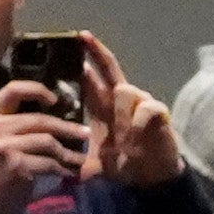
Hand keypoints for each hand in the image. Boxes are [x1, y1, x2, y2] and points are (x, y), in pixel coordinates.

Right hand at [0, 76, 90, 213]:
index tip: (56, 99)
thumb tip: (56, 109)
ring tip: (79, 158)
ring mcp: (4, 147)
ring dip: (68, 153)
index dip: (37, 90)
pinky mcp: (16, 166)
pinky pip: (49, 163)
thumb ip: (16, 122)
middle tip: (86, 133)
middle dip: (67, 128)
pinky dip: (62, 169)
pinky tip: (67, 173)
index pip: (13, 89)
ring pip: (48, 141)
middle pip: (40, 119)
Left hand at [78, 33, 184, 188]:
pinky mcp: (157, 113)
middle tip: (83, 36)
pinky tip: (132, 139)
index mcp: (103, 107)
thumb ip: (77, 161)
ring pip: (125, 90)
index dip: (81, 63)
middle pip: (109, 68)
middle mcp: (120, 101)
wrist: (152, 177)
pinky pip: (145, 108)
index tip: (69, 46)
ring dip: (120, 113)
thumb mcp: (95, 162)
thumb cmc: (124, 164)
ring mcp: (140, 104)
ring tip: (120, 139)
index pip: (91, 79)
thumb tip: (56, 164)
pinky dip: (136, 122)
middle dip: (97, 52)